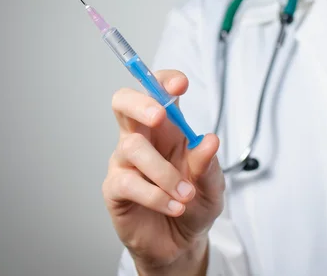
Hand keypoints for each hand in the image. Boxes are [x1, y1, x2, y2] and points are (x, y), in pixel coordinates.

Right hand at [102, 70, 224, 275]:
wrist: (179, 245)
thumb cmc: (193, 206)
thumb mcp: (212, 187)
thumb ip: (208, 165)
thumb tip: (209, 140)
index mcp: (167, 130)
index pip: (156, 93)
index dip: (163, 81)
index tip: (180, 85)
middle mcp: (141, 139)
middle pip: (122, 103)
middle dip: (140, 103)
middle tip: (160, 117)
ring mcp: (124, 163)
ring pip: (132, 146)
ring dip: (164, 172)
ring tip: (185, 196)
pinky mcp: (115, 188)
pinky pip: (127, 182)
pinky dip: (155, 195)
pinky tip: (173, 207)